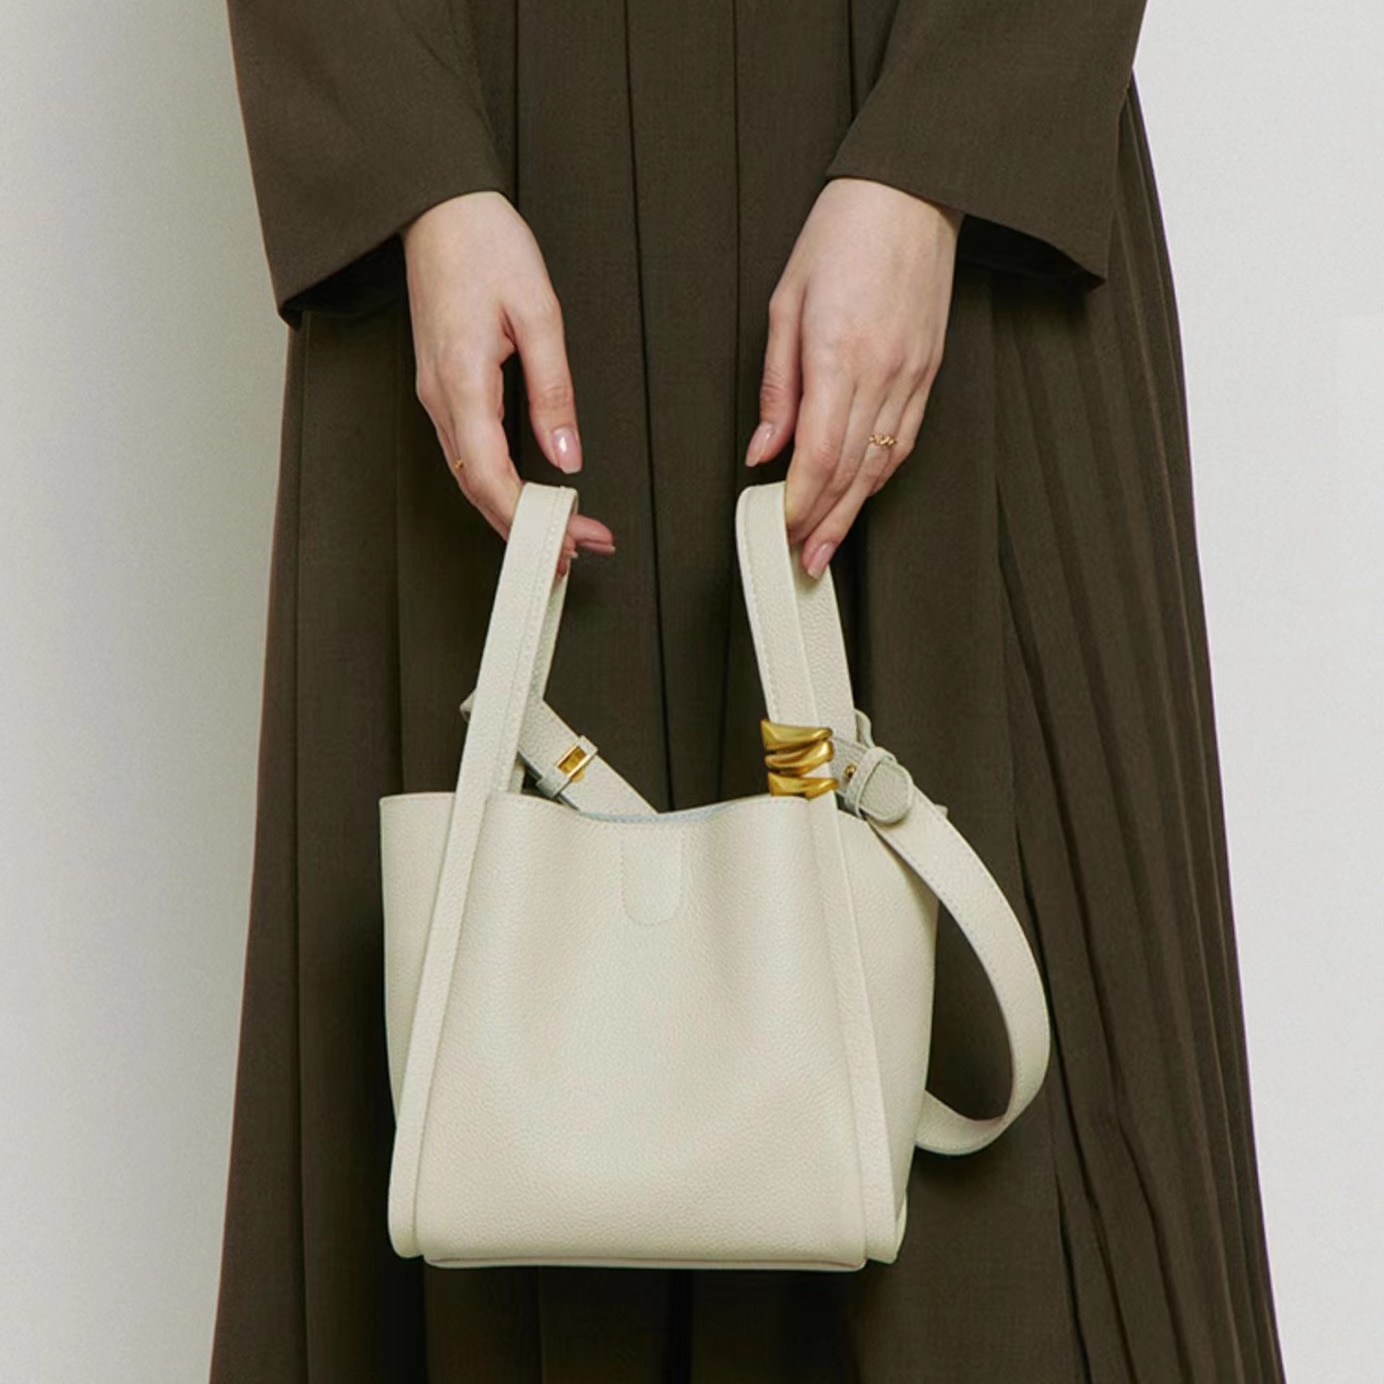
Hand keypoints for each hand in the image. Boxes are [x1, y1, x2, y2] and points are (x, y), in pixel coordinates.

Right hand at [403, 190, 614, 576]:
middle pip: (479, 491)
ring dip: (514, 514)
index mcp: (462, 382)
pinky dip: (500, 486)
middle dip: (527, 531)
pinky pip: (469, 455)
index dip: (530, 520)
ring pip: (472, 477)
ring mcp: (437, 396)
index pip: (491, 478)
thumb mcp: (538, 313)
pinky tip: (529, 497)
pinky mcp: (444, 389)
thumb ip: (553, 390)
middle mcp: (440, 399)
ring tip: (562, 535)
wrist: (437, 207)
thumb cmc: (486, 246)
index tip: (571, 541)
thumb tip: (567, 455)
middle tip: (576, 553)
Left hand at [745, 177, 961, 576]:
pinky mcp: (929, 371)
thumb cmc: (843, 234)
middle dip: (823, 523)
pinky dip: (880, 475)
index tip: (777, 528)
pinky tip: (861, 495)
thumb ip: (777, 385)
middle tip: (801, 560)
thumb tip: (765, 449)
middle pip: (851, 472)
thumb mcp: (787, 302)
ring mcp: (913, 375)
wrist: (913, 191)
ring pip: (881, 464)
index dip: (798, 503)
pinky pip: (905, 439)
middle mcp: (883, 373)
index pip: (818, 455)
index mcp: (840, 355)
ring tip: (828, 544)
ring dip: (852, 511)